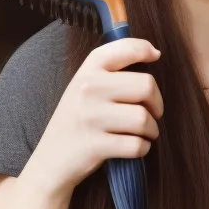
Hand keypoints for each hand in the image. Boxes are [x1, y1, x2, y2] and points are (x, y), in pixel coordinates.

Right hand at [27, 38, 162, 194]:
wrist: (51, 159)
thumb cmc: (79, 117)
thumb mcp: (87, 83)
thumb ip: (114, 66)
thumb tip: (154, 52)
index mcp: (89, 69)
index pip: (126, 49)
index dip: (146, 50)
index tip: (155, 57)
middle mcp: (90, 88)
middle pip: (146, 86)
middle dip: (157, 103)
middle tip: (153, 112)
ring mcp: (91, 117)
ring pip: (143, 118)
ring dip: (151, 129)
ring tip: (144, 132)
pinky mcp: (95, 146)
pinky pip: (136, 145)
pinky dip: (142, 147)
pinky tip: (135, 146)